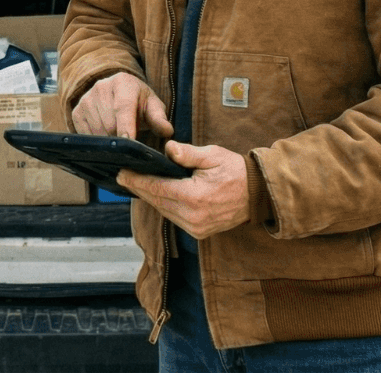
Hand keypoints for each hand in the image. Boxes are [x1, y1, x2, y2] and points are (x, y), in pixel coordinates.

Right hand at [71, 72, 172, 139]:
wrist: (119, 93)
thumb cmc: (139, 102)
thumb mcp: (153, 107)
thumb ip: (159, 118)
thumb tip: (167, 131)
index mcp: (123, 83)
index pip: (123, 107)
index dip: (126, 126)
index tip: (129, 141)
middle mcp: (101, 87)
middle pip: (109, 123)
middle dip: (120, 137)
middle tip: (130, 139)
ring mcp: (86, 98)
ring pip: (97, 130)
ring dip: (109, 139)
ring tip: (118, 134)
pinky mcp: (77, 111)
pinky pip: (84, 134)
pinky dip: (96, 139)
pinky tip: (105, 134)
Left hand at [119, 142, 249, 240]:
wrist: (257, 194)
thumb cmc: (235, 171)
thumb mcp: (213, 155)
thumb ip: (188, 154)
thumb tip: (168, 149)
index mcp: (195, 197)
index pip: (157, 188)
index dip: (137, 181)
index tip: (122, 174)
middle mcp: (193, 217)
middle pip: (157, 201)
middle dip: (139, 188)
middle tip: (123, 177)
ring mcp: (196, 227)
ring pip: (163, 211)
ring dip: (150, 198)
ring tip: (136, 184)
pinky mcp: (199, 232)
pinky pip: (174, 217)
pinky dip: (163, 206)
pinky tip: (156, 195)